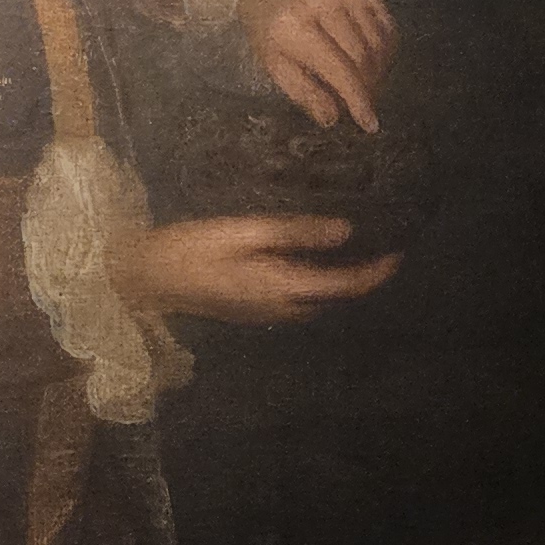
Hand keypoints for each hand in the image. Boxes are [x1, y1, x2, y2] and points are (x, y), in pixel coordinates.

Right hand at [118, 213, 401, 326]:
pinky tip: (312, 259)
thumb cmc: (191, 248)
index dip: (377, 272)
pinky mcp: (253, 311)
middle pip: (335, 297)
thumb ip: (295, 231)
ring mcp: (266, 314)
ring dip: (340, 282)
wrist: (146, 279)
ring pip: (317, 301)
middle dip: (363, 277)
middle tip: (382, 244)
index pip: (346, 285)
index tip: (399, 251)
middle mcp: (282, 308)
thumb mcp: (245, 230)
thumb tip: (345, 231)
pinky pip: (298, 300)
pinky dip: (315, 283)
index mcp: (284, 286)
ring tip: (356, 249)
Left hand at [240, 0, 396, 131]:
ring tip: (363, 83)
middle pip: (363, 57)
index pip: (338, 67)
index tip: (369, 123)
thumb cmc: (273, 37)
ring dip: (378, 72)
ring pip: (378, 45)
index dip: (357, 98)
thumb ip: (304, 93)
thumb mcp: (277, 68)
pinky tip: (372, 61)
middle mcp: (324, 5)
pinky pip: (388, 28)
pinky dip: (386, 51)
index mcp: (297, 27)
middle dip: (368, 88)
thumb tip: (333, 118)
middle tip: (361, 103)